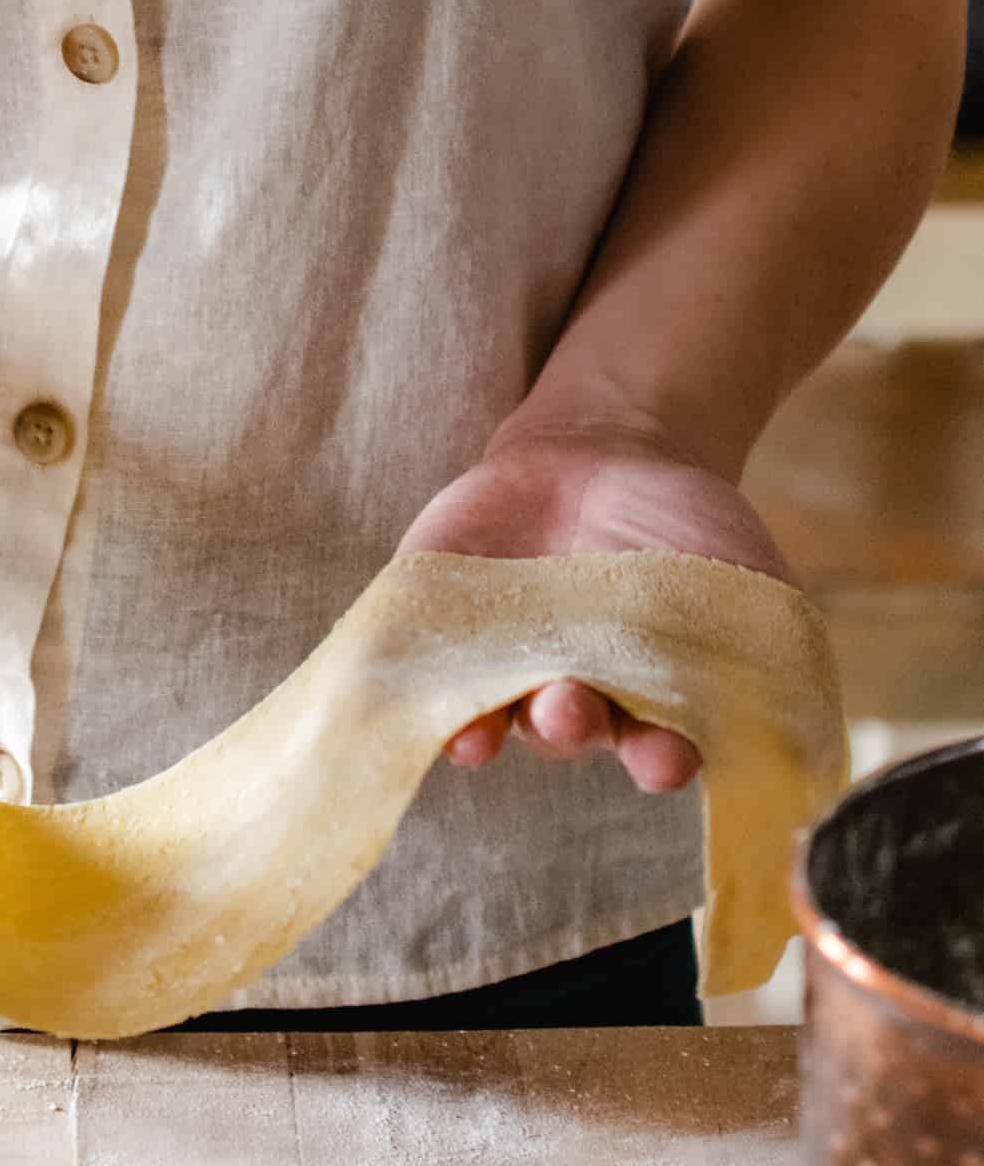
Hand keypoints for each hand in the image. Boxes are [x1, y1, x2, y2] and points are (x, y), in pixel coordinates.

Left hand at [393, 421, 795, 793]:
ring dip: (485, 721)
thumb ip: (764, 648)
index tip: (666, 758)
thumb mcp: (744, 580)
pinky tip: (417, 694)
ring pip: (488, 705)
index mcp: (646, 701)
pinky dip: (416, 679)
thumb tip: (790, 721)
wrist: (611, 447)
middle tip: (573, 706)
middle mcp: (568, 691)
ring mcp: (498, 653)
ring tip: (485, 725)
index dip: (659, 760)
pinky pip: (421, 656)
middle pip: (563, 729)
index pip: (653, 751)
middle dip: (568, 724)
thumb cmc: (687, 528)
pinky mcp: (438, 610)